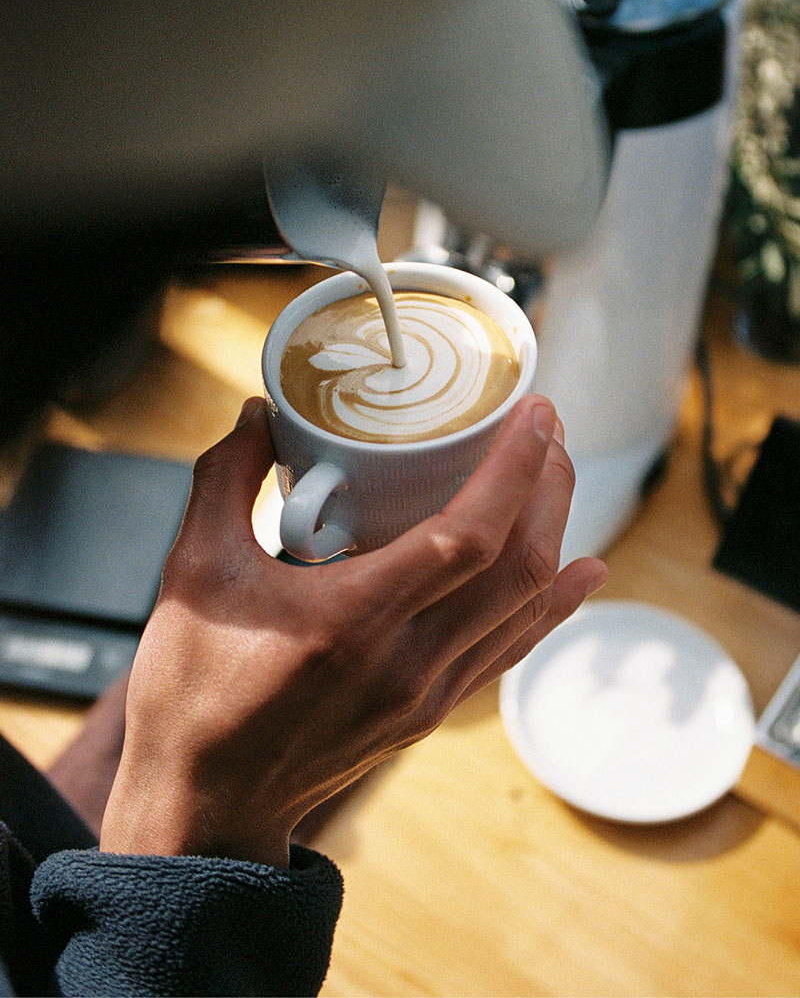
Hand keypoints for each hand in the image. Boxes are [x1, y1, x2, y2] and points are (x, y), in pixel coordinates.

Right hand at [100, 395, 606, 867]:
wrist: (207, 806)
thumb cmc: (194, 692)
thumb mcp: (193, 573)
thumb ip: (226, 480)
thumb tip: (259, 413)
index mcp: (351, 619)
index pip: (468, 536)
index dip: (514, 469)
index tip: (532, 414)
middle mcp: (406, 661)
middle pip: (518, 566)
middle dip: (547, 487)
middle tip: (547, 427)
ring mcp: (426, 694)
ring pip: (523, 606)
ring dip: (554, 533)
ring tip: (556, 473)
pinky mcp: (429, 712)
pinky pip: (509, 647)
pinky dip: (550, 603)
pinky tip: (580, 571)